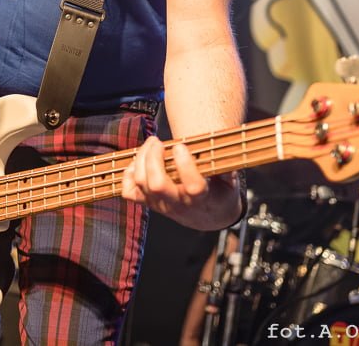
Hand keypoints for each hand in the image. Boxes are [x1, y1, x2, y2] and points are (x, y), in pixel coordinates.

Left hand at [121, 136, 241, 230]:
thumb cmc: (218, 194)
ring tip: (152, 143)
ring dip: (141, 159)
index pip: (192, 187)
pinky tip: (138, 161)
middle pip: (157, 185)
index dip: (185, 165)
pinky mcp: (148, 203)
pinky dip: (128, 174)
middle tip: (158, 141)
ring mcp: (160, 205)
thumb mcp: (230, 183)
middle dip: (153, 158)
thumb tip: (222, 149)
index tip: (181, 146)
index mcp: (200, 200)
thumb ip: (227, 168)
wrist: (207, 217)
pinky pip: (129, 191)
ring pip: (141, 183)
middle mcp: (177, 204)